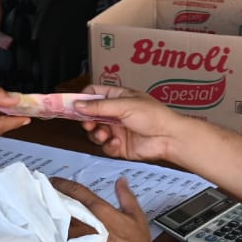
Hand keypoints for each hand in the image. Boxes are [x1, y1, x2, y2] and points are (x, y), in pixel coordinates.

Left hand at [51, 177, 170, 241]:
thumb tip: (121, 180)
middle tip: (44, 194)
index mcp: (101, 210)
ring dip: (53, 217)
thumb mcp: (136, 215)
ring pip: (61, 223)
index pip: (78, 192)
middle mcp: (88, 222)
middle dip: (53, 199)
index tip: (53, 181)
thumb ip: (126, 196)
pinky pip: (63, 240)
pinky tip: (51, 232)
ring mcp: (81, 238)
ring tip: (45, 212)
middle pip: (64, 206)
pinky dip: (57, 234)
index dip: (63, 184)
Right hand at [66, 84, 190, 163]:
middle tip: (88, 123)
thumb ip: (99, 106)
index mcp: (117, 97)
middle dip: (87, 120)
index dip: (81, 99)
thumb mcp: (124, 106)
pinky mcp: (119, 145)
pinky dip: (108, 146)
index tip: (71, 106)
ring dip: (96, 134)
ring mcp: (116, 129)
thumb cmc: (154, 116)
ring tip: (103, 134)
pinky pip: (105, 147)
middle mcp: (115, 113)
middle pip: (90, 115)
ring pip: (95, 132)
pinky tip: (117, 143)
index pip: (92, 94)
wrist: (169, 138)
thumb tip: (78, 104)